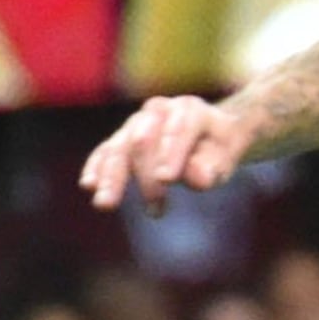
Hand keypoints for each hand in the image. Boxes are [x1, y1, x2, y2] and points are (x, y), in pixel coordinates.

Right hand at [83, 93, 252, 212]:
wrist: (209, 131)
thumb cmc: (220, 145)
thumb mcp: (229, 153)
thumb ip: (215, 163)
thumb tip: (199, 178)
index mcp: (189, 110)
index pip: (178, 130)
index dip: (172, 154)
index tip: (167, 179)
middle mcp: (158, 111)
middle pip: (144, 141)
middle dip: (145, 175)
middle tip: (154, 209)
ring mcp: (136, 123)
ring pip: (118, 148)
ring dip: (111, 177)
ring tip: (105, 204)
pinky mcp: (121, 138)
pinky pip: (105, 151)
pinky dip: (97, 168)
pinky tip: (89, 185)